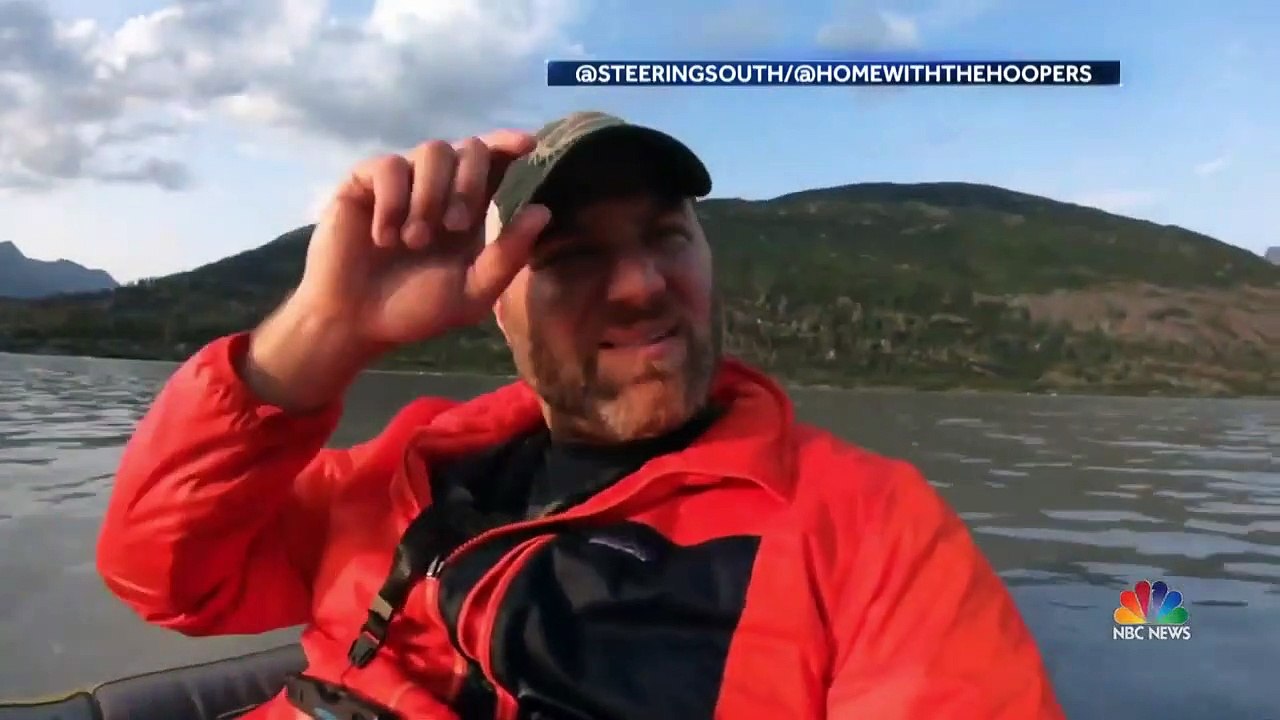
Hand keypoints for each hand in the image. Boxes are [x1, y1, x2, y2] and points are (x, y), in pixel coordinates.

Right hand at [241, 130, 550, 411]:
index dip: (510, 145)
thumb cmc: (415, 309)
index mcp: (470, 209)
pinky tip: (384, 238)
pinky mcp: (365, 182)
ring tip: (415, 241)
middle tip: (455, 225)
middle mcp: (439, 187)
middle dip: (469, 182)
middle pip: (469, 148)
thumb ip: (507, 255)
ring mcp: (402, 181)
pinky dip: (393, 201)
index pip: (496, 162)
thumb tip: (543, 210)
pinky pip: (390, 167)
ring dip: (430, 196)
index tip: (528, 145)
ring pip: (432, 150)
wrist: (355, 322)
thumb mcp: (472, 292)